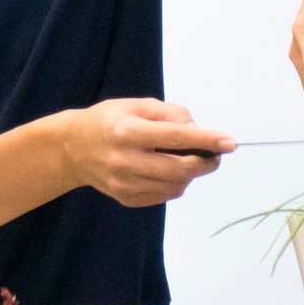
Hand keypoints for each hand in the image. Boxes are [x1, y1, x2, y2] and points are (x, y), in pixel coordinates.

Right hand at [60, 100, 234, 207]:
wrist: (73, 148)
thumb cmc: (110, 121)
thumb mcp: (136, 105)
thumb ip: (169, 113)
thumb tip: (197, 129)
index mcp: (127, 132)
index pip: (176, 137)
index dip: (207, 140)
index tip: (230, 143)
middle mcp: (124, 160)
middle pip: (179, 169)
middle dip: (205, 163)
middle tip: (214, 156)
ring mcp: (124, 183)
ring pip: (175, 186)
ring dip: (191, 175)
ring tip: (188, 161)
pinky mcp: (125, 198)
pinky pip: (163, 195)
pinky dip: (175, 184)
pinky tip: (167, 171)